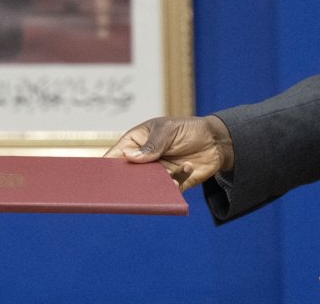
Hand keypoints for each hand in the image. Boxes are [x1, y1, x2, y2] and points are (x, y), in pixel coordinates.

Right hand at [103, 115, 233, 190]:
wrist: (216, 141)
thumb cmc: (188, 129)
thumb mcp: (167, 130)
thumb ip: (152, 144)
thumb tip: (131, 159)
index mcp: (135, 143)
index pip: (115, 157)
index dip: (107, 168)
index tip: (103, 179)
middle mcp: (144, 162)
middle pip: (128, 178)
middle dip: (130, 183)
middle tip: (133, 186)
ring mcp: (158, 174)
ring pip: (148, 188)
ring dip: (156, 185)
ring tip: (168, 178)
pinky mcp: (173, 185)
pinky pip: (169, 191)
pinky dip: (177, 183)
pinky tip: (187, 167)